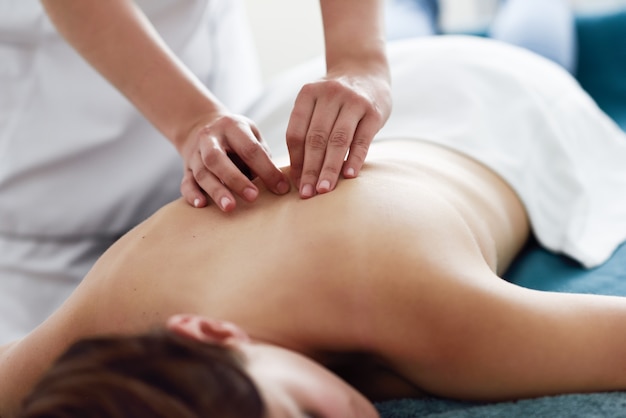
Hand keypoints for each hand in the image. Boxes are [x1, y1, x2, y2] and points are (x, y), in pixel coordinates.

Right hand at [179, 113, 289, 211]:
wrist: (201, 125)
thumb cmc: (237, 136)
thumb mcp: (251, 134)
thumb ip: (262, 155)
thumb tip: (279, 183)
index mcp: (232, 127)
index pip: (250, 149)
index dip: (266, 170)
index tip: (281, 188)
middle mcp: (210, 138)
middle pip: (218, 159)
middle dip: (236, 180)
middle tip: (253, 197)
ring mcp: (195, 153)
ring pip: (202, 173)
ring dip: (216, 190)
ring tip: (230, 207)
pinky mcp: (186, 168)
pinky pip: (185, 182)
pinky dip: (192, 194)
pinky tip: (201, 205)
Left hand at [286, 70, 391, 197]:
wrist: (365, 70)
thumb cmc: (335, 99)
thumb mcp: (316, 104)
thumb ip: (307, 130)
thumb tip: (297, 173)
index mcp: (308, 94)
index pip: (296, 133)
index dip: (295, 160)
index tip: (295, 183)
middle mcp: (329, 95)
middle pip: (316, 139)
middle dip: (310, 169)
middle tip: (307, 194)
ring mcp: (353, 101)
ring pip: (338, 141)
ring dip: (329, 168)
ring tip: (324, 190)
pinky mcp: (373, 111)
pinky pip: (362, 139)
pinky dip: (354, 159)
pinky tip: (349, 176)